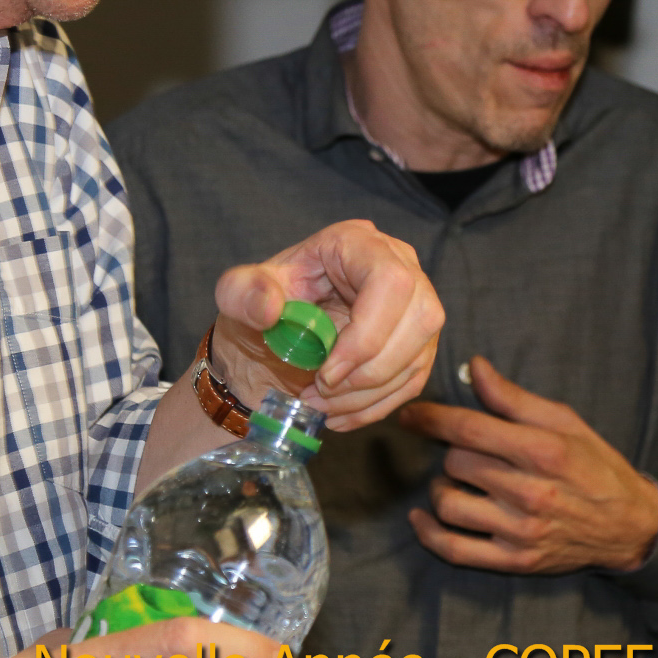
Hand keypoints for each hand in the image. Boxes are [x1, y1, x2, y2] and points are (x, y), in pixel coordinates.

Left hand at [209, 219, 441, 429]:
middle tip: (320, 392)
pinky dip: (376, 406)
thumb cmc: (259, 307)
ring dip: (369, 394)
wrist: (269, 338)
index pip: (390, 281)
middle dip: (369, 371)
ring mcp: (415, 304)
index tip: (327, 373)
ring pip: (418, 355)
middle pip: (420, 319)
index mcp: (357, 242)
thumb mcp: (237, 294)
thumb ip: (242, 293)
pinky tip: (339, 415)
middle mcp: (399, 265)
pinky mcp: (417, 342)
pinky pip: (414, 379)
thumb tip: (270, 307)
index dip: (367, 334)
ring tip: (321, 406)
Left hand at [396, 356, 657, 574]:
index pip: (469, 429)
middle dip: (452, 452)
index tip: (409, 414)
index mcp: (542, 450)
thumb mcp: (564, 422)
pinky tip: (422, 517)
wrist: (630, 526)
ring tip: (457, 482)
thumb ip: (513, 398)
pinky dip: (429, 533)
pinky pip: (455, 550)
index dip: (430, 418)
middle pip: (456, 463)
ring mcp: (521, 531)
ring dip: (442, 489)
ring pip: (449, 505)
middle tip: (467, 452)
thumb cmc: (596, 466)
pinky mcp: (515, 561)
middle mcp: (530, 492)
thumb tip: (475, 366)